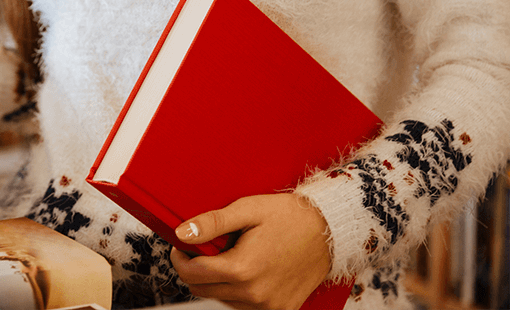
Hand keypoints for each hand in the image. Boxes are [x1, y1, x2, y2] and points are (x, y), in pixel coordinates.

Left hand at [170, 193, 331, 309]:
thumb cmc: (290, 216)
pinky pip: (244, 307)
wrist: (329, 230)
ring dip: (217, 281)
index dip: (180, 258)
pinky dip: (237, 291)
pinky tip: (247, 270)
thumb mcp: (246, 210)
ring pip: (221, 300)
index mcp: (243, 269)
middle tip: (204, 248)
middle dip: (195, 269)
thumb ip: (211, 223)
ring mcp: (268, 306)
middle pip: (202, 290)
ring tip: (233, 255)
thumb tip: (182, 233)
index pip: (192, 274)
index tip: (182, 246)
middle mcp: (254, 294)